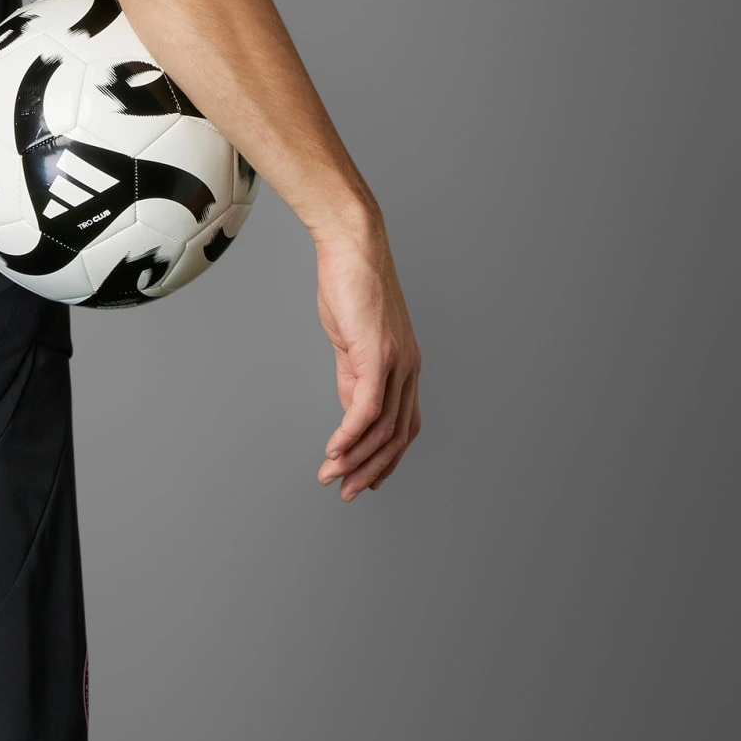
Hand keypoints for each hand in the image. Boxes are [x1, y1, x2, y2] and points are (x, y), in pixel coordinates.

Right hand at [312, 222, 421, 501]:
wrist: (352, 248)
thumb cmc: (351, 285)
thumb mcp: (353, 340)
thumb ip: (355, 376)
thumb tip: (351, 409)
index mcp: (405, 367)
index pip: (404, 426)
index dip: (388, 459)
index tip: (366, 480)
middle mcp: (409, 369)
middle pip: (397, 436)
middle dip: (370, 469)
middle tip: (346, 492)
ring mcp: (396, 363)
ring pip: (381, 428)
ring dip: (354, 458)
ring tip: (332, 477)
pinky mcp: (376, 354)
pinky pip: (365, 407)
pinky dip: (350, 434)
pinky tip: (334, 450)